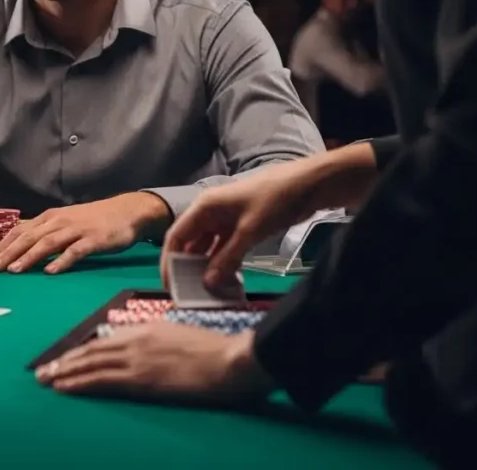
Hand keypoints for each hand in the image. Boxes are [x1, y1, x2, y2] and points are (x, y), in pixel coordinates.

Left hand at [0, 192, 169, 274]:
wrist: (127, 211)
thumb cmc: (94, 220)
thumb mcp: (65, 221)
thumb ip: (45, 231)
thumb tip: (21, 243)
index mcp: (50, 217)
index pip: (20, 230)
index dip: (3, 245)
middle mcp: (59, 221)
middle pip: (29, 237)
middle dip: (9, 253)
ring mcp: (76, 230)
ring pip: (47, 243)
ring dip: (29, 257)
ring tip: (14, 270)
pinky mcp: (93, 240)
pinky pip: (75, 251)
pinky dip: (61, 261)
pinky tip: (50, 272)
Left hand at [35, 324, 273, 403]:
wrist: (232, 360)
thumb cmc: (218, 353)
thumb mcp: (183, 339)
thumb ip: (162, 344)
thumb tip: (149, 354)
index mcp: (147, 329)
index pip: (107, 340)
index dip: (84, 350)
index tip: (68, 358)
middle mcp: (136, 340)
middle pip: (92, 350)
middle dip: (66, 361)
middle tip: (44, 370)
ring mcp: (137, 358)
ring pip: (91, 364)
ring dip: (65, 371)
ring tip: (45, 379)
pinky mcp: (141, 378)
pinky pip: (102, 380)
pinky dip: (79, 382)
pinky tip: (64, 387)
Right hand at [162, 144, 379, 290]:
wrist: (307, 184)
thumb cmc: (274, 200)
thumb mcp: (250, 231)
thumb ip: (228, 258)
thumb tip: (207, 283)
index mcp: (204, 207)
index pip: (176, 236)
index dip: (169, 261)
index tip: (170, 286)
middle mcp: (209, 213)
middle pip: (189, 242)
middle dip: (187, 267)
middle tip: (188, 293)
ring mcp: (225, 219)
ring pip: (207, 246)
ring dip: (206, 266)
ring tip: (205, 291)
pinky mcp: (240, 225)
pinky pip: (224, 247)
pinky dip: (223, 262)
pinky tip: (225, 279)